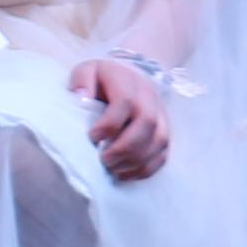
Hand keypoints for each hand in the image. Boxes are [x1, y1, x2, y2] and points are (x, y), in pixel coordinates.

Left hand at [76, 55, 172, 183]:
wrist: (128, 76)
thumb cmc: (102, 78)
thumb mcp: (87, 71)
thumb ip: (81, 82)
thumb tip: (81, 99)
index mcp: (128, 81)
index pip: (125, 102)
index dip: (109, 124)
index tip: (92, 137)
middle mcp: (149, 98)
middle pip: (147, 124)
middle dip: (125, 147)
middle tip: (104, 160)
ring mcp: (161, 116)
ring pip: (159, 141)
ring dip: (136, 161)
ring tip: (112, 170)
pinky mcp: (164, 132)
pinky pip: (163, 154)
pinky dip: (146, 169)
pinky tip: (125, 174)